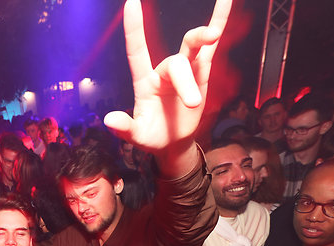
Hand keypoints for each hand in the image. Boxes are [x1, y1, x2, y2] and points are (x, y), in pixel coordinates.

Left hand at [104, 0, 230, 169]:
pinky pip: (211, 46)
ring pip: (193, 47)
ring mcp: (184, 68)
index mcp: (144, 82)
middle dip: (186, 82)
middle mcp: (163, 71)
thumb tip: (109, 121)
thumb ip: (124, 128)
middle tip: (193, 104)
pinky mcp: (202, 72)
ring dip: (203, 38)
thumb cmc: (152, 137)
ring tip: (213, 34)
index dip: (134, 29)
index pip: (137, 51)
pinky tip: (225, 1)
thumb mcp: (137, 137)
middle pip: (176, 63)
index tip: (131, 2)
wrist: (173, 143)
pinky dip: (218, 22)